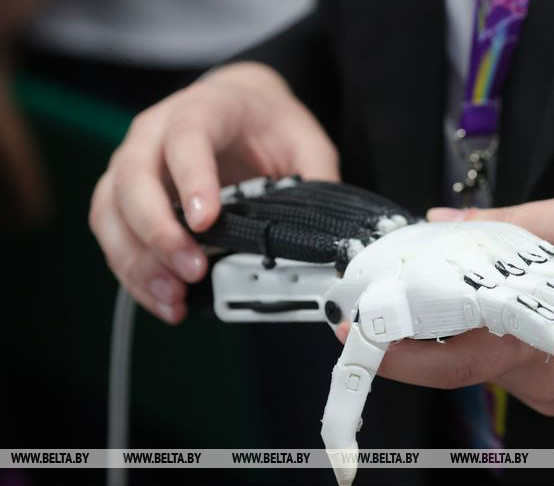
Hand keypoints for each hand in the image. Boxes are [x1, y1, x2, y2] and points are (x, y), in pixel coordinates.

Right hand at [89, 62, 337, 322]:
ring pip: (110, 211)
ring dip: (137, 260)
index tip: (206, 222)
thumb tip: (326, 234)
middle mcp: (154, 132)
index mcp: (203, 109)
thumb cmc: (268, 124)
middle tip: (192, 270)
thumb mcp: (305, 139)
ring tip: (173, 297)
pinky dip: (132, 273)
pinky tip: (164, 300)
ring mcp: (132, 164)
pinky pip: (113, 235)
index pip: (186, 137)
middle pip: (133, 178)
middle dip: (158, 231)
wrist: (241, 108)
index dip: (192, 180)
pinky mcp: (124, 198)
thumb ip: (316, 177)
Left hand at [339, 192, 553, 416]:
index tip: (351, 328)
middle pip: (457, 360)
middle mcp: (543, 382)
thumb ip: (508, 226)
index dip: (391, 347)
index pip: (445, 360)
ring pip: (485, 357)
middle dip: (417, 325)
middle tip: (386, 289)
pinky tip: (498, 291)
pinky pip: (514, 358)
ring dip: (458, 319)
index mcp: (540, 345)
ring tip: (446, 274)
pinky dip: (493, 326)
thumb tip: (446, 222)